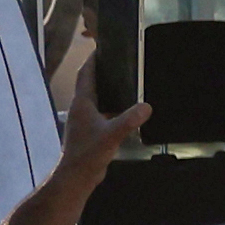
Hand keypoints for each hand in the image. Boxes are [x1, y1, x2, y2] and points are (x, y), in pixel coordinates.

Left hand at [53, 47, 150, 177]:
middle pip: (90, 84)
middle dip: (102, 72)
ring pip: (96, 99)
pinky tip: (126, 110)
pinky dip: (112, 106)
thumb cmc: (88, 153)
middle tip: (119, 62)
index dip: (92, 61)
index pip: (85, 75)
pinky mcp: (90, 132)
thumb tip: (147, 106)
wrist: (76, 177)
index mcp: (82, 104)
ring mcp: (84, 121)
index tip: (101, 48)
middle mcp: (81, 109)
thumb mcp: (112, 134)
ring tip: (126, 82)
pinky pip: (102, 112)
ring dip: (107, 90)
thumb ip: (129, 120)